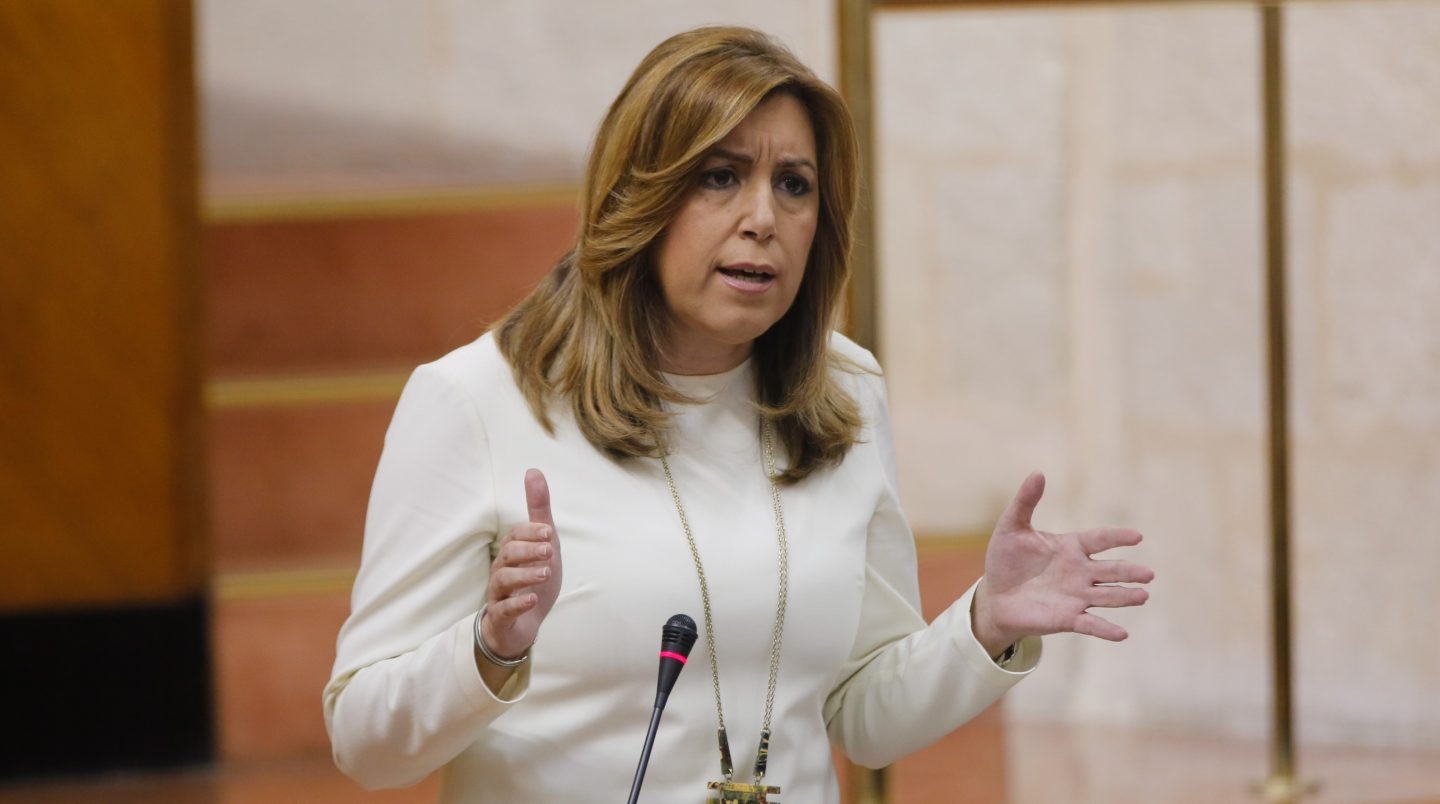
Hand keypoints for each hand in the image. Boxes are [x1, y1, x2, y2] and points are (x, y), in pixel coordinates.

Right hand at [480, 468, 563, 662]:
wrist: (523, 626)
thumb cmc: (532, 579)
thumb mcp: (544, 545)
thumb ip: (539, 511)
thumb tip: (533, 470)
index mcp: (512, 551)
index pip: (516, 535)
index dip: (531, 532)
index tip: (550, 533)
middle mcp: (501, 569)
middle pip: (508, 554)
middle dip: (529, 551)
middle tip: (549, 552)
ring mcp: (498, 594)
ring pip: (504, 580)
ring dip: (525, 575)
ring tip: (545, 574)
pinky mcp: (501, 617)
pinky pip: (503, 610)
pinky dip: (517, 603)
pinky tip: (532, 599)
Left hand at [972, 472, 1153, 655]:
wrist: (995, 596)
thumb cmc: (1005, 560)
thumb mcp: (1011, 528)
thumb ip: (1025, 502)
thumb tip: (1038, 473)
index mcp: (1070, 547)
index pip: (1099, 539)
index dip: (1117, 537)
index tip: (1137, 536)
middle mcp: (1080, 572)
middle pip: (1110, 570)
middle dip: (1129, 572)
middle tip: (1149, 573)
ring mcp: (1076, 596)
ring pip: (1107, 596)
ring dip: (1125, 597)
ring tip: (1143, 596)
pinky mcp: (1068, 618)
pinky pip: (1090, 624)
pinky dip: (1106, 629)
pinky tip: (1122, 634)